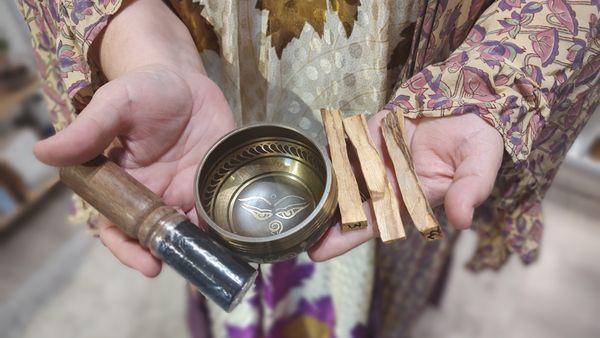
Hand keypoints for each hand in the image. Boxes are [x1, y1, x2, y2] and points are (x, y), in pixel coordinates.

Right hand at [35, 65, 234, 275]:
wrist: (186, 81)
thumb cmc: (145, 90)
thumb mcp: (116, 105)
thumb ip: (88, 131)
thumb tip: (43, 153)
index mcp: (123, 184)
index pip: (118, 226)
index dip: (127, 248)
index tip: (145, 263)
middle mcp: (153, 195)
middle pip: (155, 236)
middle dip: (166, 254)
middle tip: (182, 263)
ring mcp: (185, 191)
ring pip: (188, 231)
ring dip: (196, 247)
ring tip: (208, 256)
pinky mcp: (212, 183)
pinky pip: (216, 211)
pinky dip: (221, 226)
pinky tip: (230, 237)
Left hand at [309, 111, 503, 260]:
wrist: (472, 104)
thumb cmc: (477, 142)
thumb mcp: (480, 167)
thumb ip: (470, 191)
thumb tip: (462, 220)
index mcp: (409, 198)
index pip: (375, 223)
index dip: (348, 237)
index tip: (319, 252)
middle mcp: (387, 181)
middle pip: (348, 203)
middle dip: (322, 219)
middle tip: (293, 230)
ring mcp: (376, 156)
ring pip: (342, 174)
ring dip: (319, 187)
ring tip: (291, 201)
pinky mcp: (370, 132)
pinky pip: (345, 141)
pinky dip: (328, 149)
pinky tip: (308, 160)